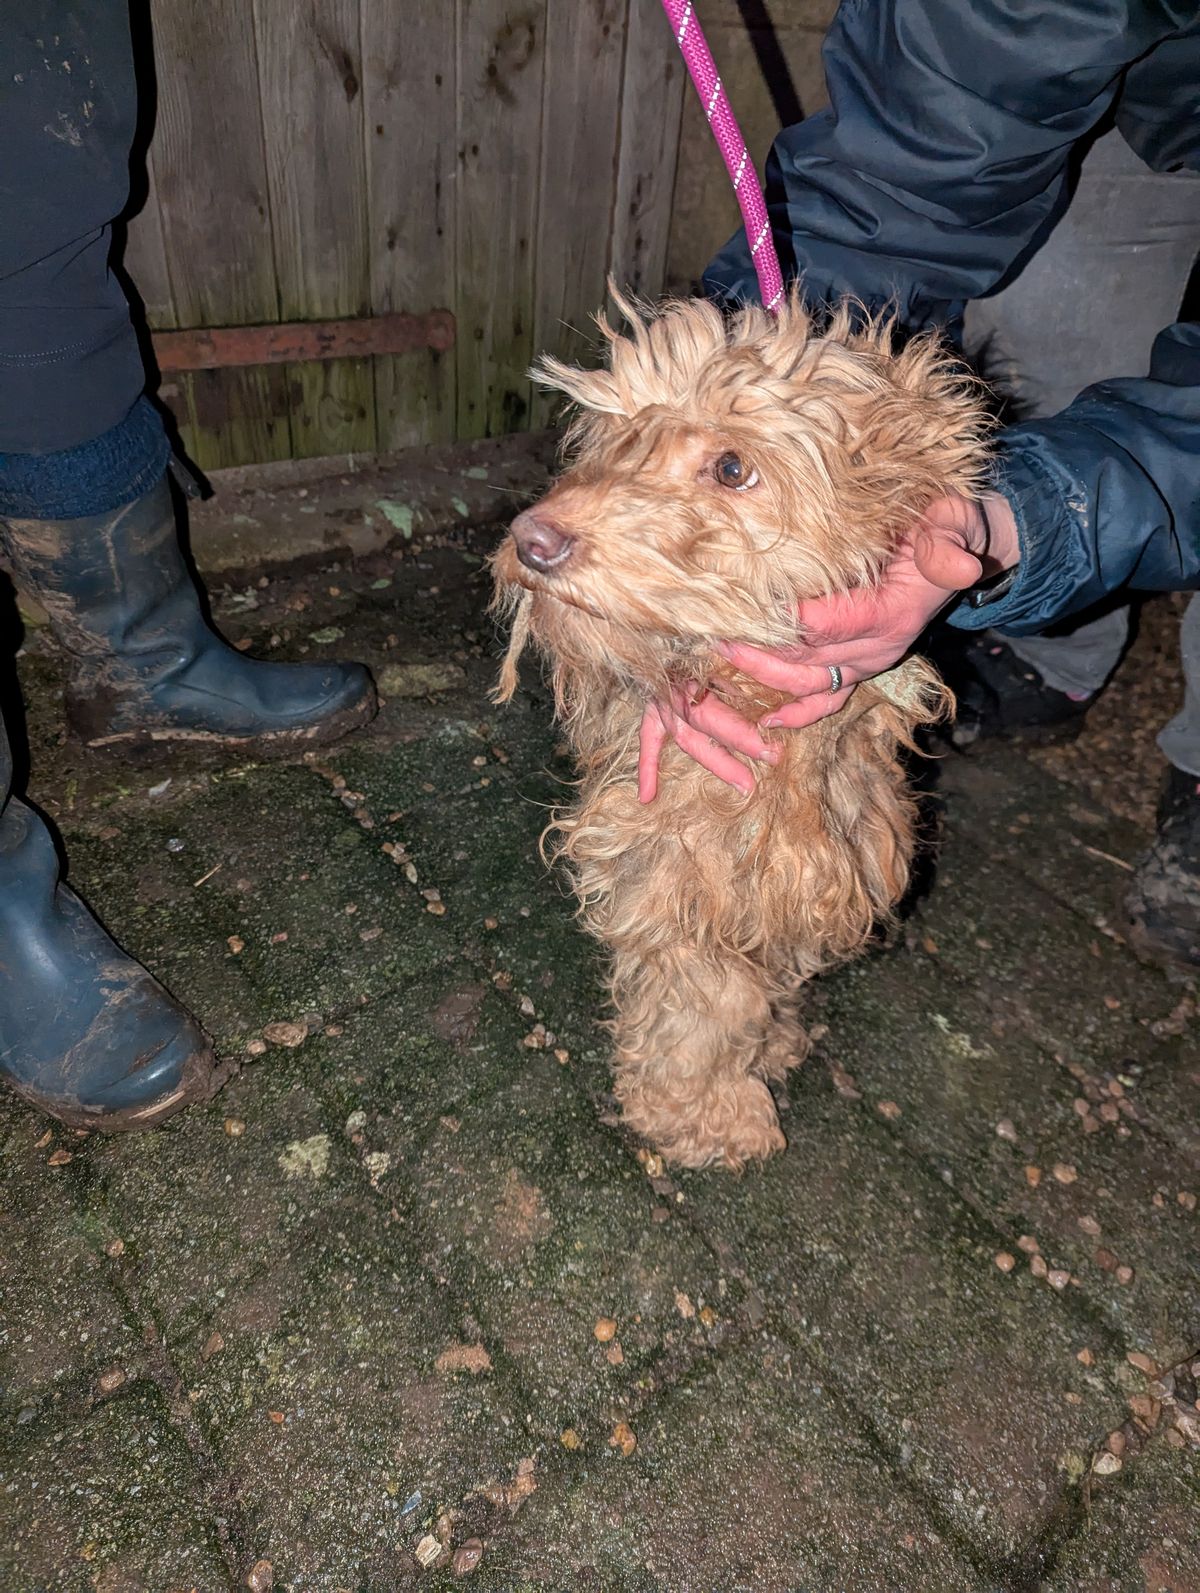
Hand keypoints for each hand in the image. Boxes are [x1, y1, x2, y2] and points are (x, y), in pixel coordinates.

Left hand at [638, 492, 1017, 800]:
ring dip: (763, 675)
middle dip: (758, 647)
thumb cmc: (946, 528)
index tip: (742, 607)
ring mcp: (867, 663)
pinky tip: (766, 721)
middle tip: (713, 629)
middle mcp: (878, 647)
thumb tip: (961, 566)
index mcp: (892, 614)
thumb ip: (947, 543)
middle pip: (806, 658)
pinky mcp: (860, 669)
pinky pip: (827, 701)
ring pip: (807, 682)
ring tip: (721, 655)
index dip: (786, 620)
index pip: (828, 623)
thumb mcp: (953, 523)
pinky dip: (797, 714)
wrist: (961, 552)